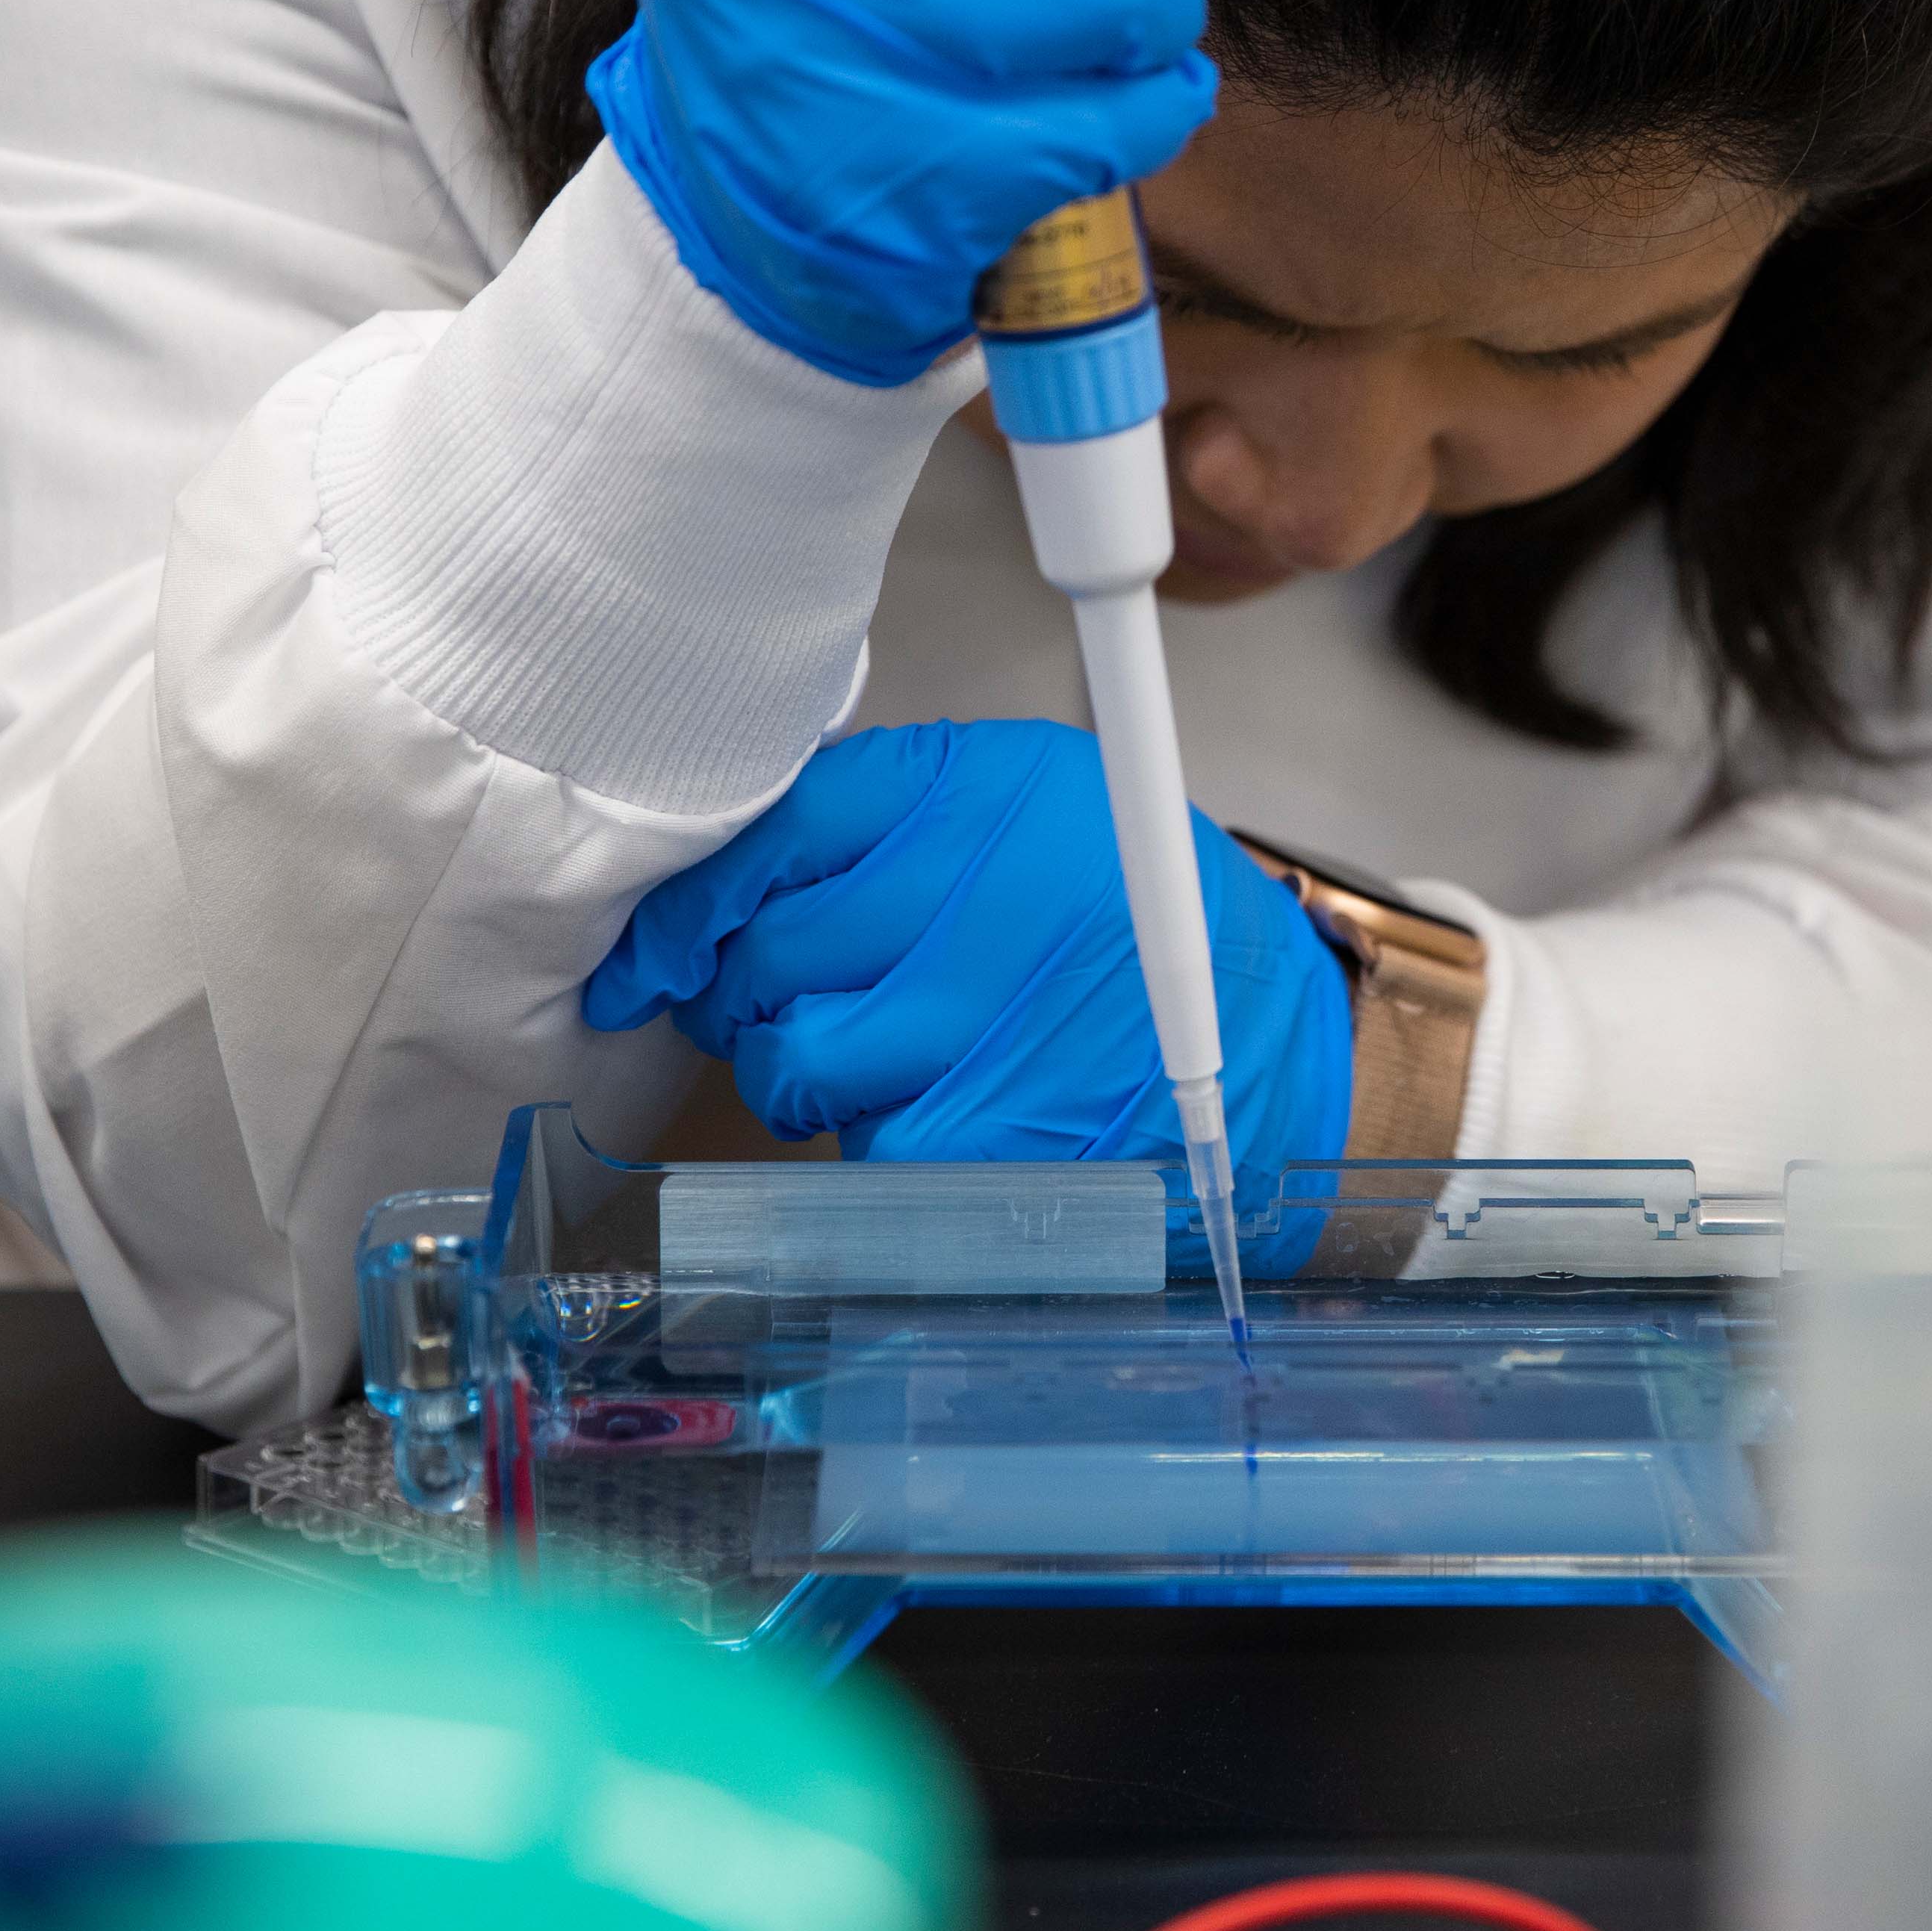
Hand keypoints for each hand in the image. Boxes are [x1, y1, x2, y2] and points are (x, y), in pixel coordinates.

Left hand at [586, 721, 1355, 1246]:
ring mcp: (970, 1024)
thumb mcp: (1044, 803)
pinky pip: (851, 1138)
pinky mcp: (973, 1134)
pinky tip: (928, 1103)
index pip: (777, 829)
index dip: (693, 897)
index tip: (655, 943)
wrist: (1276, 1062)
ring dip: (793, 1064)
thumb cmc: (1142, 932)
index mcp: (985, 792)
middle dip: (731, 988)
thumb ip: (907, 808)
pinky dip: (866, 1132)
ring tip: (855, 1053)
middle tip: (752, 1002)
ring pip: (788, 1056)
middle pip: (762, 948)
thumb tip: (748, 854)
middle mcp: (974, 897)